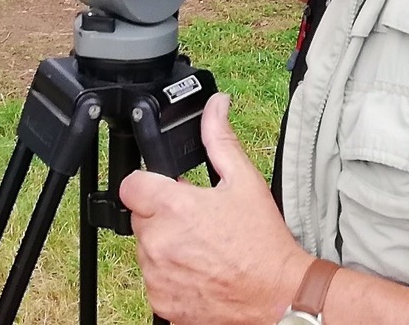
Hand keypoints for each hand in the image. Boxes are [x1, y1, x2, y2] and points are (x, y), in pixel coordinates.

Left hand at [119, 92, 310, 324]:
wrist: (277, 295)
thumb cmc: (263, 242)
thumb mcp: (244, 181)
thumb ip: (220, 139)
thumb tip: (216, 107)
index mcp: (173, 207)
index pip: (131, 186)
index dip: (148, 183)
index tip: (166, 189)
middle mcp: (158, 242)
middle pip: (140, 217)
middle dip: (162, 214)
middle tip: (195, 219)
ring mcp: (157, 275)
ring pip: (146, 249)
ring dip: (165, 245)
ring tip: (202, 246)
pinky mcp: (161, 302)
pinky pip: (154, 280)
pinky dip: (170, 274)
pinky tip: (200, 269)